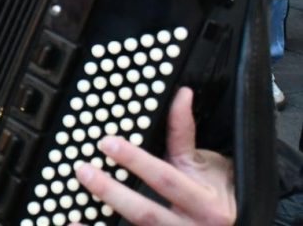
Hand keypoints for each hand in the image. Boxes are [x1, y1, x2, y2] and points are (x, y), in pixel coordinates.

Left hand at [73, 88, 233, 225]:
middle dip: (112, 193)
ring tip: (72, 213)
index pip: (165, 179)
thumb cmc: (216, 191)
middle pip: (147, 213)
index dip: (136, 161)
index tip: (108, 143)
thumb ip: (184, 132)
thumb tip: (181, 95)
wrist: (237, 221)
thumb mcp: (204, 162)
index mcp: (204, 203)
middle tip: (83, 171)